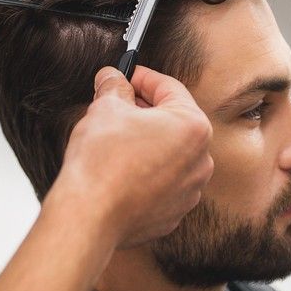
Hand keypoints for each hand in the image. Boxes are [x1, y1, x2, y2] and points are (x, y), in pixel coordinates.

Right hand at [47, 65, 213, 248]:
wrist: (90, 215)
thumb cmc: (101, 162)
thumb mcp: (105, 108)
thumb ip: (114, 87)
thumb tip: (113, 77)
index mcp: (193, 127)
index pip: (169, 88)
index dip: (142, 77)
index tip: (125, 75)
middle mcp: (201, 160)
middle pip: (173, 122)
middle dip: (145, 110)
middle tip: (116, 104)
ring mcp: (189, 191)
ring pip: (169, 155)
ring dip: (147, 143)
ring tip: (115, 139)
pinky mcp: (173, 214)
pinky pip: (162, 183)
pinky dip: (145, 173)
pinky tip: (119, 170)